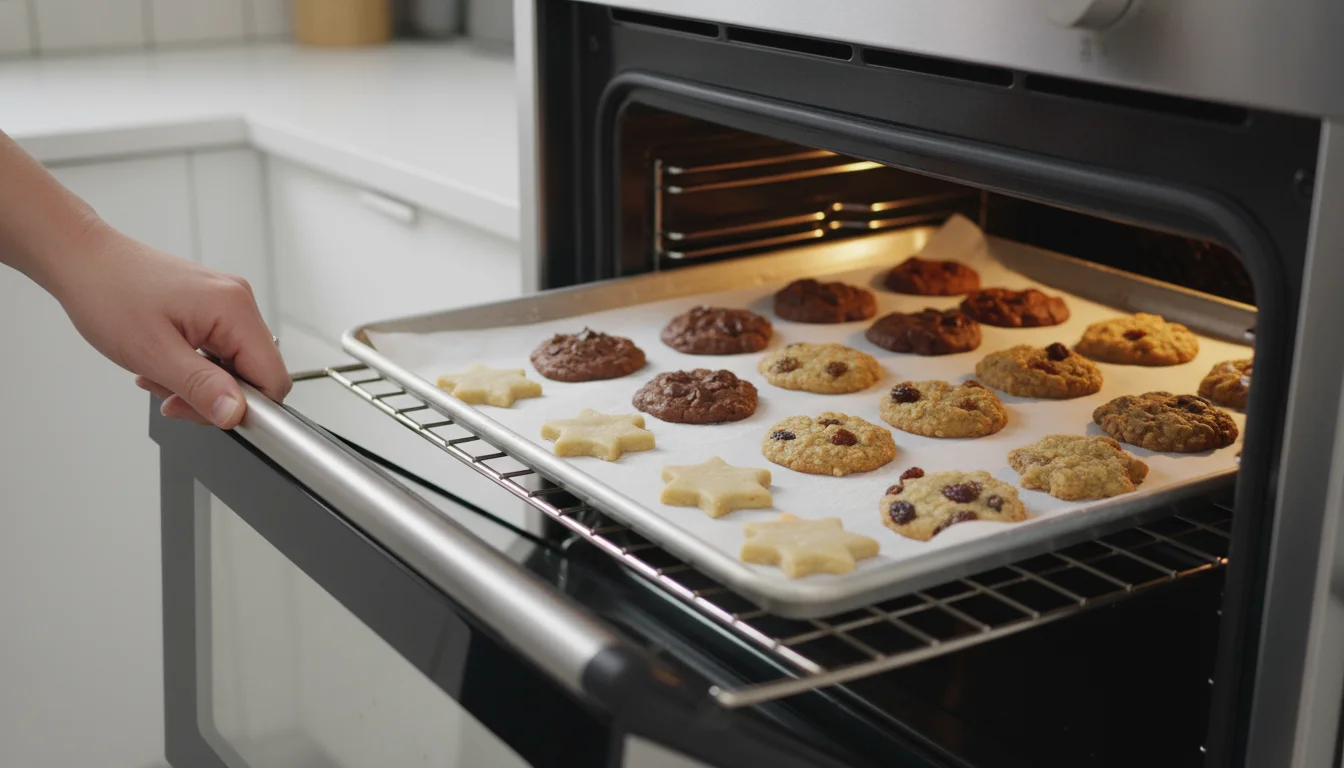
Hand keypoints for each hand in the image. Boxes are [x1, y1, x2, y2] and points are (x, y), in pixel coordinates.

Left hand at [48, 221, 290, 428]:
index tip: (205, 411)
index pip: (272, 378)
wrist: (82, 260)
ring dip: (200, 382)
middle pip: (255, 374)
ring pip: (235, 365)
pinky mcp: (212, 306)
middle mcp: (238, 301)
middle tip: (171, 395)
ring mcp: (227, 302)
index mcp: (234, 309)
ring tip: (158, 373)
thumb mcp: (154, 353)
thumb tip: (236, 414)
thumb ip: (202, 387)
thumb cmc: (108, 294)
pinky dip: (194, 365)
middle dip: (215, 395)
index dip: (246, 406)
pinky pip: (219, 350)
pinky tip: (164, 360)